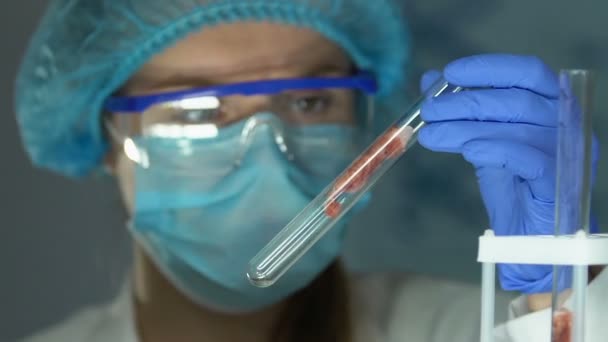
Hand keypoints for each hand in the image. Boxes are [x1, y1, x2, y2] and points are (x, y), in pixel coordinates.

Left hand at [417, 54, 597, 292]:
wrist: (530, 237)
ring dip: (466, 127)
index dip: (488, 68)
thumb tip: (429, 81)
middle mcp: (568, 124)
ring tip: (432, 134)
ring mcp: (568, 153)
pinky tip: (467, 150)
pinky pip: (528, 159)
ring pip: (516, 128)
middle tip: (429, 112)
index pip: (528, 72)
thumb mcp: (482, 141)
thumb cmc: (513, 185)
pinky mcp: (559, 183)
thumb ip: (462, 110)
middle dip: (465, 102)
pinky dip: (494, 150)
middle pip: (516, 100)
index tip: (449, 73)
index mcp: (554, 106)